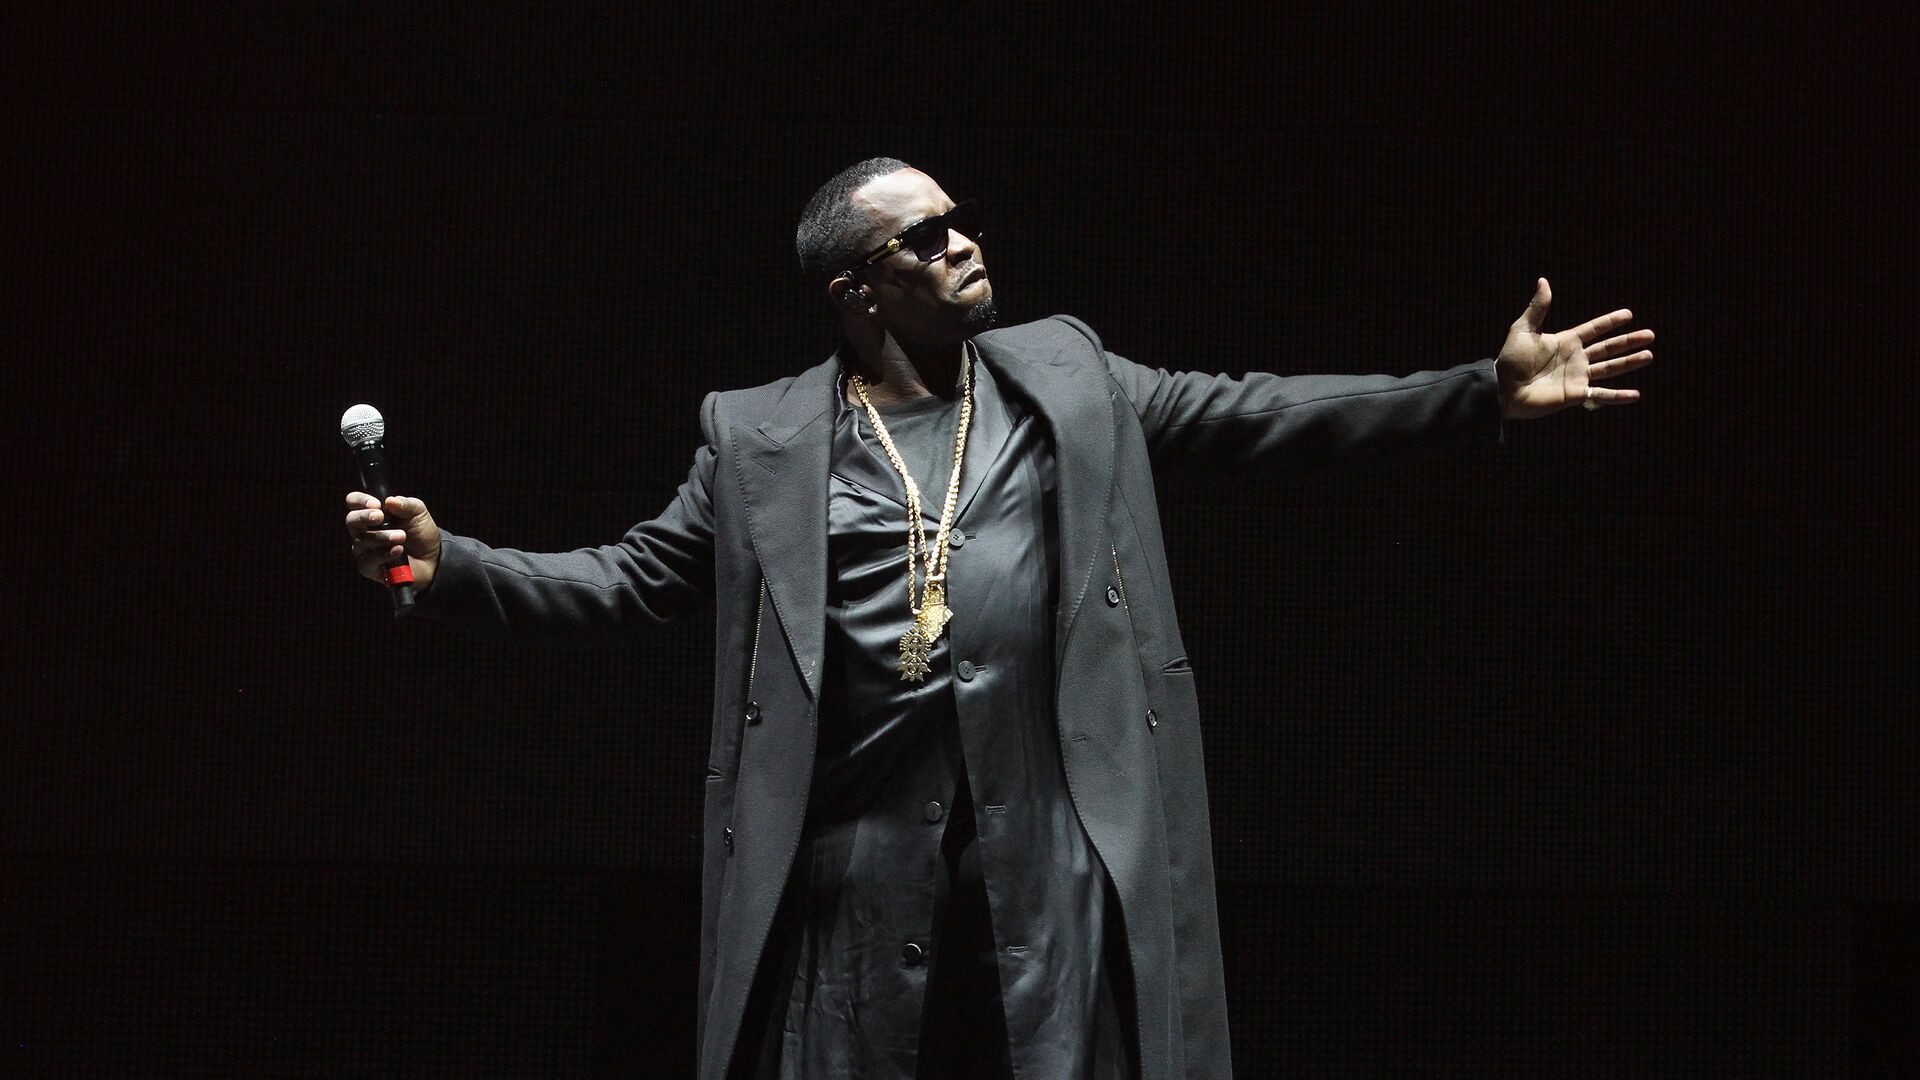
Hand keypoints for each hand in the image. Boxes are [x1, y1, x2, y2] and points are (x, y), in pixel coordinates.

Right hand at [345, 492, 440, 591]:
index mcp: (372, 513)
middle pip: (351, 520)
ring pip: (361, 541)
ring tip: (402, 536)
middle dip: (364, 517)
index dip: (360, 500)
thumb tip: (390, 500)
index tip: (377, 504)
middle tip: (380, 516)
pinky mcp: (369, 567)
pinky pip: (368, 561)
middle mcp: (363, 531)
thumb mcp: (419, 513)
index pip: (354, 502)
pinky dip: (384, 554)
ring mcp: (364, 549)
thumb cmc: (420, 533)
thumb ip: (406, 504)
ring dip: (382, 536)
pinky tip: (399, 550)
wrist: (432, 558)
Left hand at [1496, 278, 1654, 418]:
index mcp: (1566, 341)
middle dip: (1629, 342)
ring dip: (1629, 363)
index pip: (1594, 329)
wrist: (1503, 388)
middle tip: (1650, 335)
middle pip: (1608, 348)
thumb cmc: (1510, 360)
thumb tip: (1543, 281)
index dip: (1611, 322)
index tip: (1629, 314)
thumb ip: (1537, 308)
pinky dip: (1618, 396)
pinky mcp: (1576, 394)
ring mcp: (1577, 376)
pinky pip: (1601, 395)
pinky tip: (1636, 394)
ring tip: (1648, 355)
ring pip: (1610, 369)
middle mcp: (1576, 358)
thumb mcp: (1523, 330)